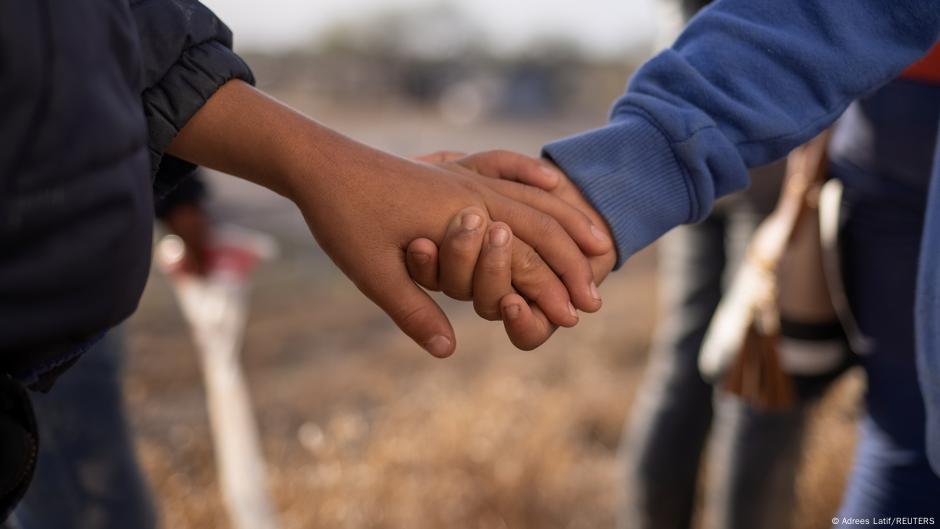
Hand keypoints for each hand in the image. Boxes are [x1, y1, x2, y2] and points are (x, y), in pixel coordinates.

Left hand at [167, 81, 610, 357]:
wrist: (318, 160)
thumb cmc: (342, 217)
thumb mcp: (372, 272)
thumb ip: (414, 311)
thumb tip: (449, 350)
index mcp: (459, 220)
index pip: (522, 260)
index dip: (551, 291)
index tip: (576, 317)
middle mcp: (473, 194)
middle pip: (541, 229)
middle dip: (573, 263)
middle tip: (596, 297)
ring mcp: (466, 177)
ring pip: (534, 199)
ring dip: (569, 223)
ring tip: (598, 243)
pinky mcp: (454, 169)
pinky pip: (512, 173)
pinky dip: (539, 183)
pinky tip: (553, 184)